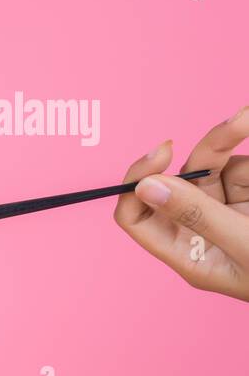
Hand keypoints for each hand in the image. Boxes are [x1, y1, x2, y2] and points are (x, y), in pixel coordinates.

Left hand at [114, 106, 248, 299]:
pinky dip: (248, 151)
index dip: (138, 183)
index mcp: (188, 254)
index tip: (162, 153)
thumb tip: (146, 186)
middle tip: (239, 123)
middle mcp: (202, 233)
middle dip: (210, 148)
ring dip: (232, 140)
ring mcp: (230, 213)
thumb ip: (199, 215)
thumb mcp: (245, 243)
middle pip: (181, 182)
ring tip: (248, 120)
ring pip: (215, 166)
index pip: (137, 218)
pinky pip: (243, 166)